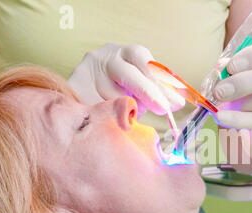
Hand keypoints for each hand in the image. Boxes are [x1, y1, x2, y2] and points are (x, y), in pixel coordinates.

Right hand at [68, 43, 184, 116]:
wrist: (87, 90)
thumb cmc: (124, 90)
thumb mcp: (144, 85)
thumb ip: (160, 92)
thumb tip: (178, 102)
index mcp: (127, 53)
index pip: (146, 63)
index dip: (161, 83)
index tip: (175, 103)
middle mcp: (104, 56)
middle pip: (128, 74)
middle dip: (148, 94)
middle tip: (163, 110)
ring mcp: (86, 70)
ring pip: (112, 95)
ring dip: (127, 110)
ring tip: (129, 116)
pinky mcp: (73, 87)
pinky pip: (95, 105)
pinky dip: (108, 116)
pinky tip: (114, 121)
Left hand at [213, 38, 251, 165]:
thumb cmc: (251, 91)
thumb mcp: (242, 76)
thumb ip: (232, 69)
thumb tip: (220, 66)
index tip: (230, 67)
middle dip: (243, 82)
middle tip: (219, 92)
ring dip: (240, 102)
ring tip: (221, 105)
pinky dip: (238, 119)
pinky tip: (222, 117)